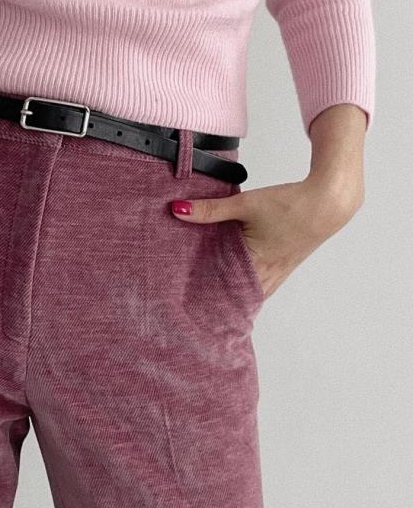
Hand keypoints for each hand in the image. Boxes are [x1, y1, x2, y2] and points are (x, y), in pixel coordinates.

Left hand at [170, 174, 363, 299]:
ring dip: (239, 293)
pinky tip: (246, 282)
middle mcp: (270, 272)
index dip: (208, 298)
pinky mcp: (290, 261)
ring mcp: (282, 269)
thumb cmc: (290, 203)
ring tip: (218, 299)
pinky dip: (255, 285)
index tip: (191, 306)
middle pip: (240, 294)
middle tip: (198, 305)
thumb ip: (210, 209)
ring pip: (256, 291)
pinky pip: (269, 282)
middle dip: (221, 299)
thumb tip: (179, 210)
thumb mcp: (244, 203)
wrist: (329, 201)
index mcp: (256, 262)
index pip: (226, 289)